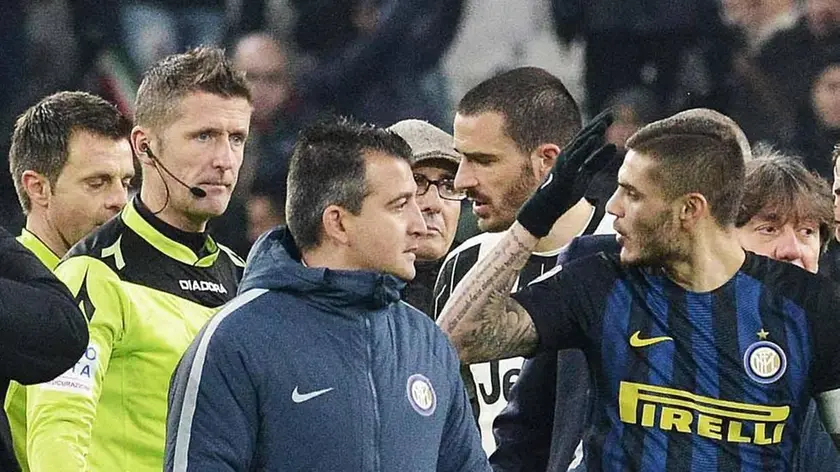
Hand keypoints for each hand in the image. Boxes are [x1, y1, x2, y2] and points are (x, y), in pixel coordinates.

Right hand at [516, 110, 616, 236]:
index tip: (609, 116)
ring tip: (604, 122)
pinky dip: (585, 147)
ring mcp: (565, 163)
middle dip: (597, 124)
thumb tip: (612, 147)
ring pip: (580, 144)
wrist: (545, 208)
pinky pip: (577, 157)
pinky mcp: (565, 172)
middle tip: (610, 112)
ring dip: (592, 132)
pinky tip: (594, 138)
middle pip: (584, 137)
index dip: (598, 126)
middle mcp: (567, 156)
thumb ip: (598, 161)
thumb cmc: (563, 193)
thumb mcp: (586, 174)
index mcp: (573, 156)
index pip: (587, 138)